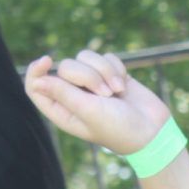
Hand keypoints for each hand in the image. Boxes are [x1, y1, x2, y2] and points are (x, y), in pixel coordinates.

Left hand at [25, 50, 170, 156]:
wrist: (153, 130)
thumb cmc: (118, 128)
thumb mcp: (88, 112)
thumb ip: (63, 93)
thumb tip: (37, 81)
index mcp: (62, 110)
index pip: (36, 86)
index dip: (36, 71)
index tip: (48, 61)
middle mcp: (74, 95)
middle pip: (65, 67)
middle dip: (87, 75)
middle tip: (105, 94)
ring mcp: (92, 83)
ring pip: (86, 57)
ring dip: (104, 71)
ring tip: (118, 91)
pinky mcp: (110, 74)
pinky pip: (105, 57)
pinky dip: (116, 68)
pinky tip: (124, 85)